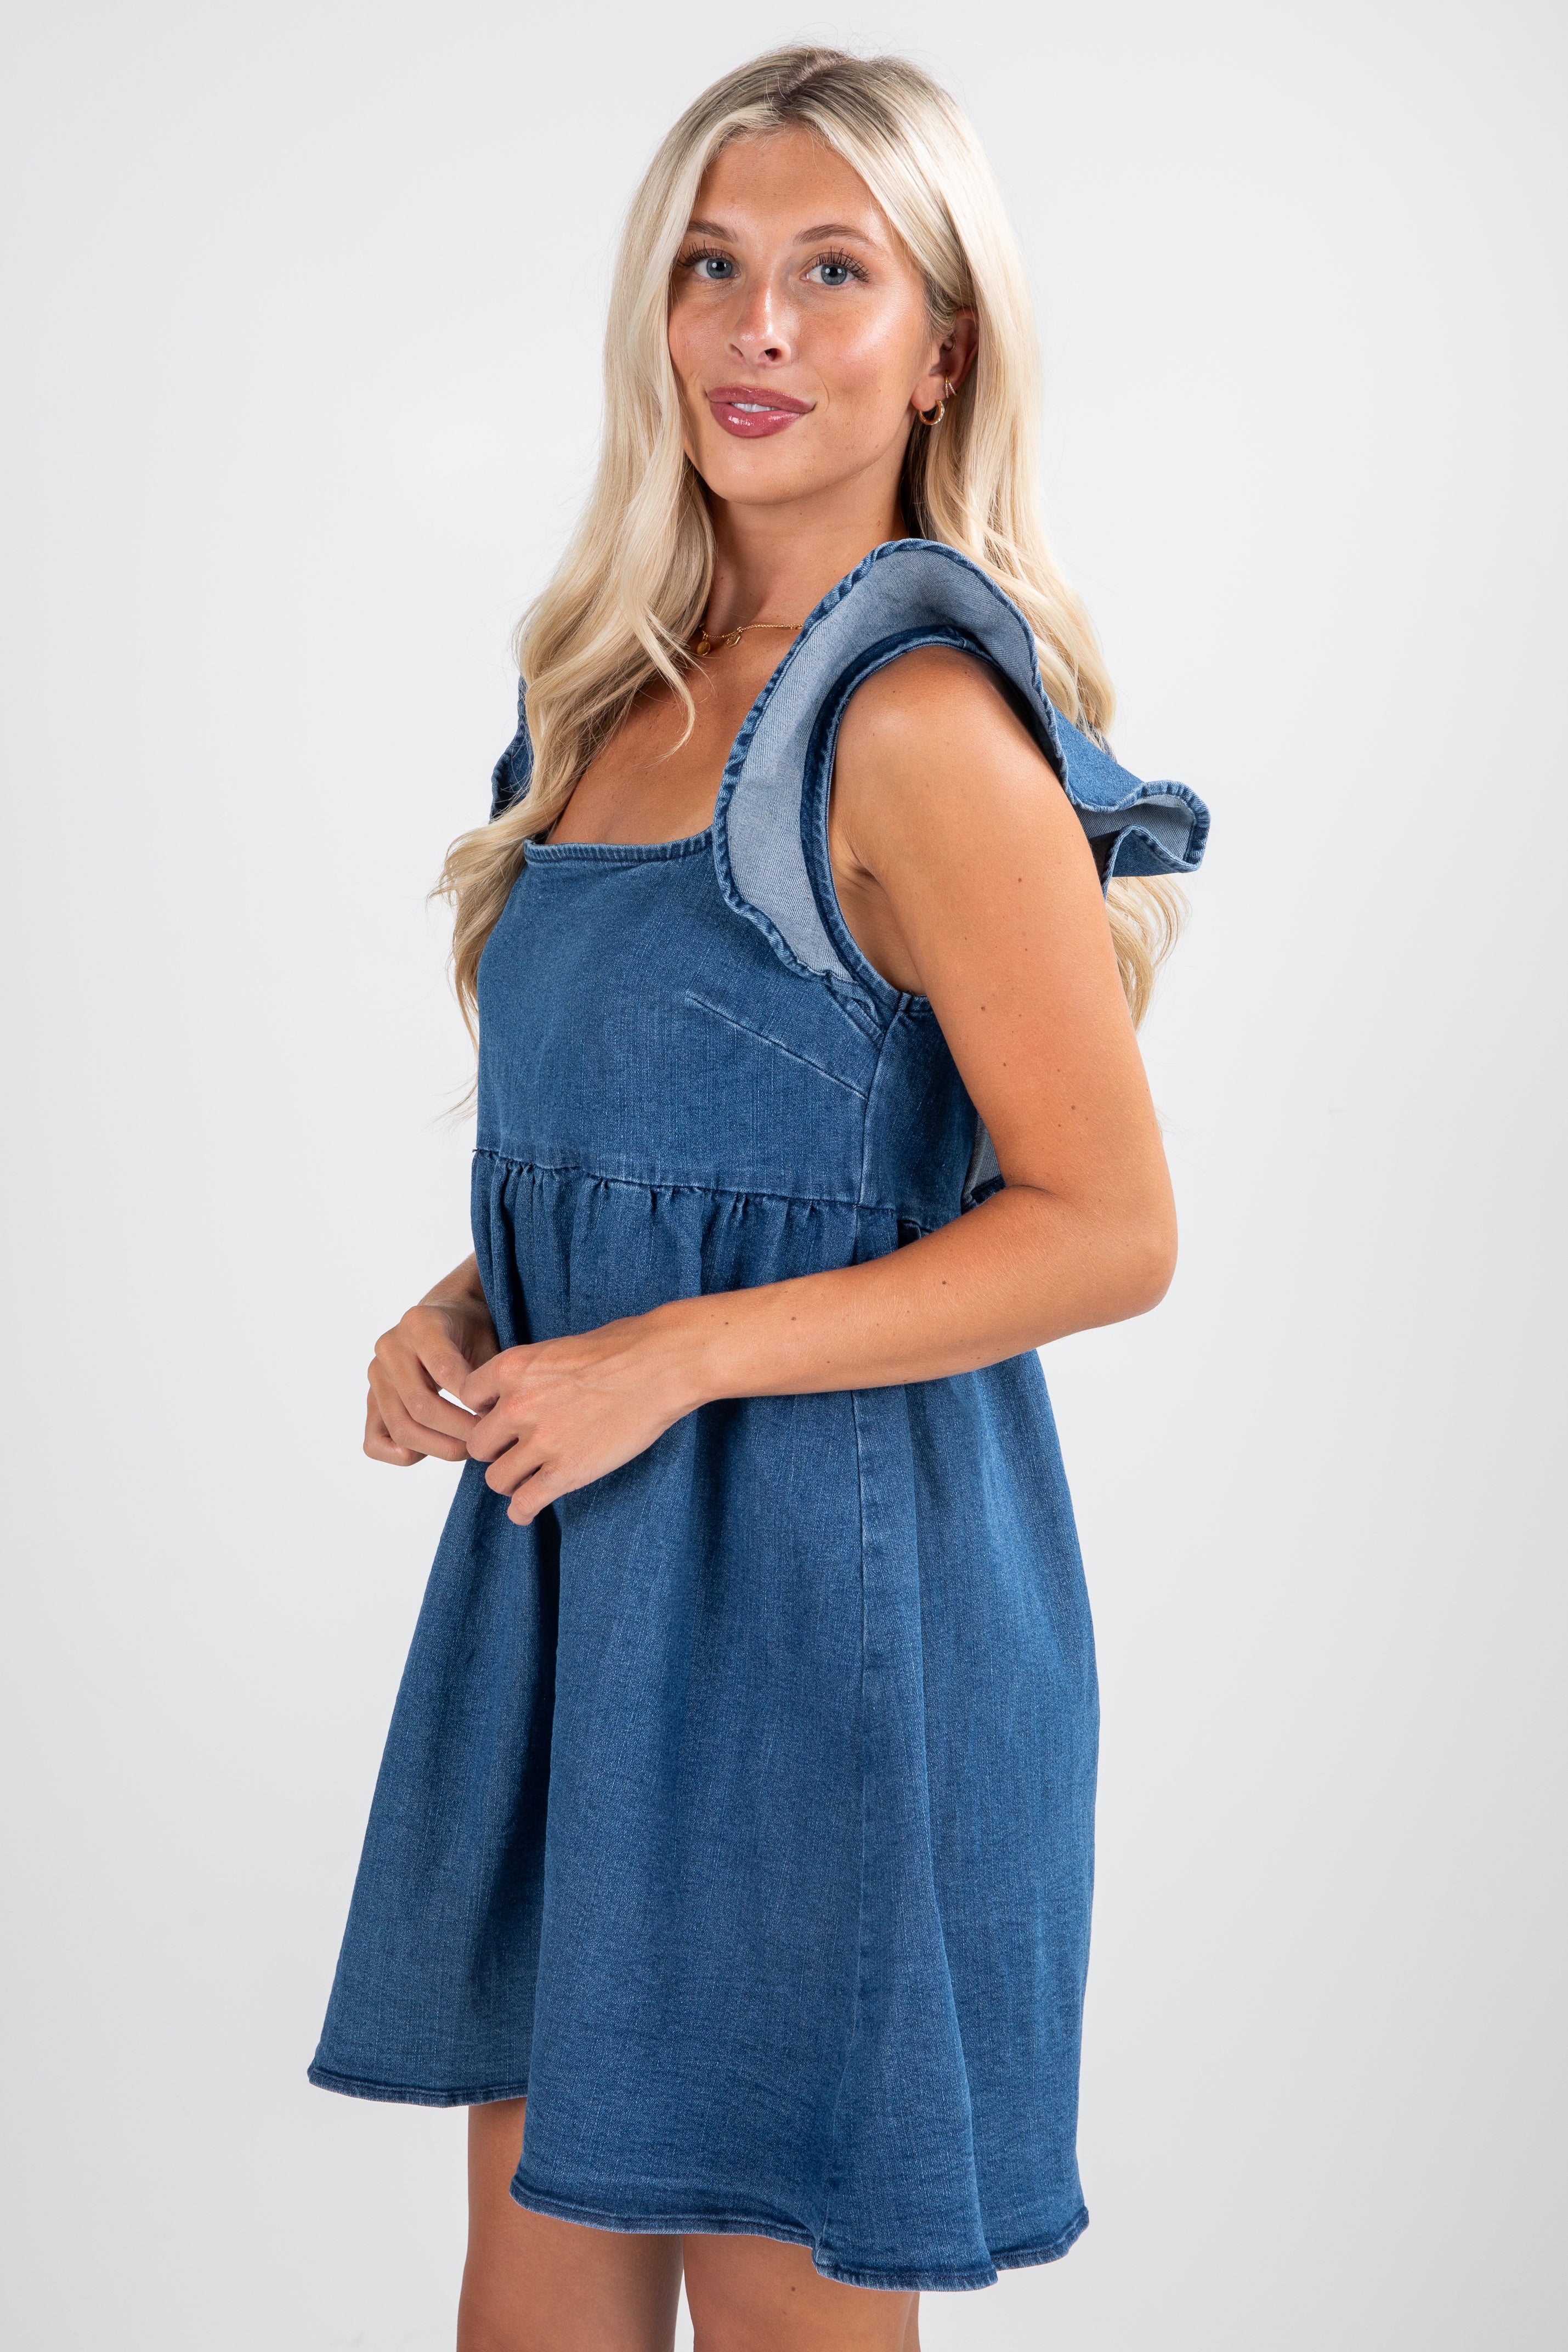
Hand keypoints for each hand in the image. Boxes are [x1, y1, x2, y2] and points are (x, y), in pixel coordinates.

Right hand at [365, 1275, 499, 1466]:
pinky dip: (403, 1455)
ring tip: (468, 1449)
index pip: (445, 1371)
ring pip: (400, 1428)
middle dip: (459, 1432)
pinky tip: (432, 1451)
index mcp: (420, 1324)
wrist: (443, 1317)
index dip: (473, 1401)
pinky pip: (374, 1441)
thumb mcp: (487, 1337)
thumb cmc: (470, 1330)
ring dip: (438, 1448)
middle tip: (486, 1441)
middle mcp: (390, 1348)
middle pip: (420, 1406)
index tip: (497, 1416)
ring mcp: (377, 1375)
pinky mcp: (371, 1398)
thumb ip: (488, 1373)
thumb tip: (494, 1420)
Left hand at [459, 1309, 702, 1524]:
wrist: (663, 1365)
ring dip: (511, 1480)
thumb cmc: (623, 1347)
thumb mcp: (559, 1347)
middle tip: (517, 1450)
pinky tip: (528, 1507)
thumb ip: (530, 1374)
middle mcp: (517, 1405)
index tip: (502, 1416)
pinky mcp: (567, 1472)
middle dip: (496, 1448)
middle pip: (478, 1444)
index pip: (468, 1397)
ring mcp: (541, 1442)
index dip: (485, 1409)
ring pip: (496, 1479)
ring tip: (527, 1478)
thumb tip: (519, 1393)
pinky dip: (523, 1510)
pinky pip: (525, 1503)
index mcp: (511, 1368)